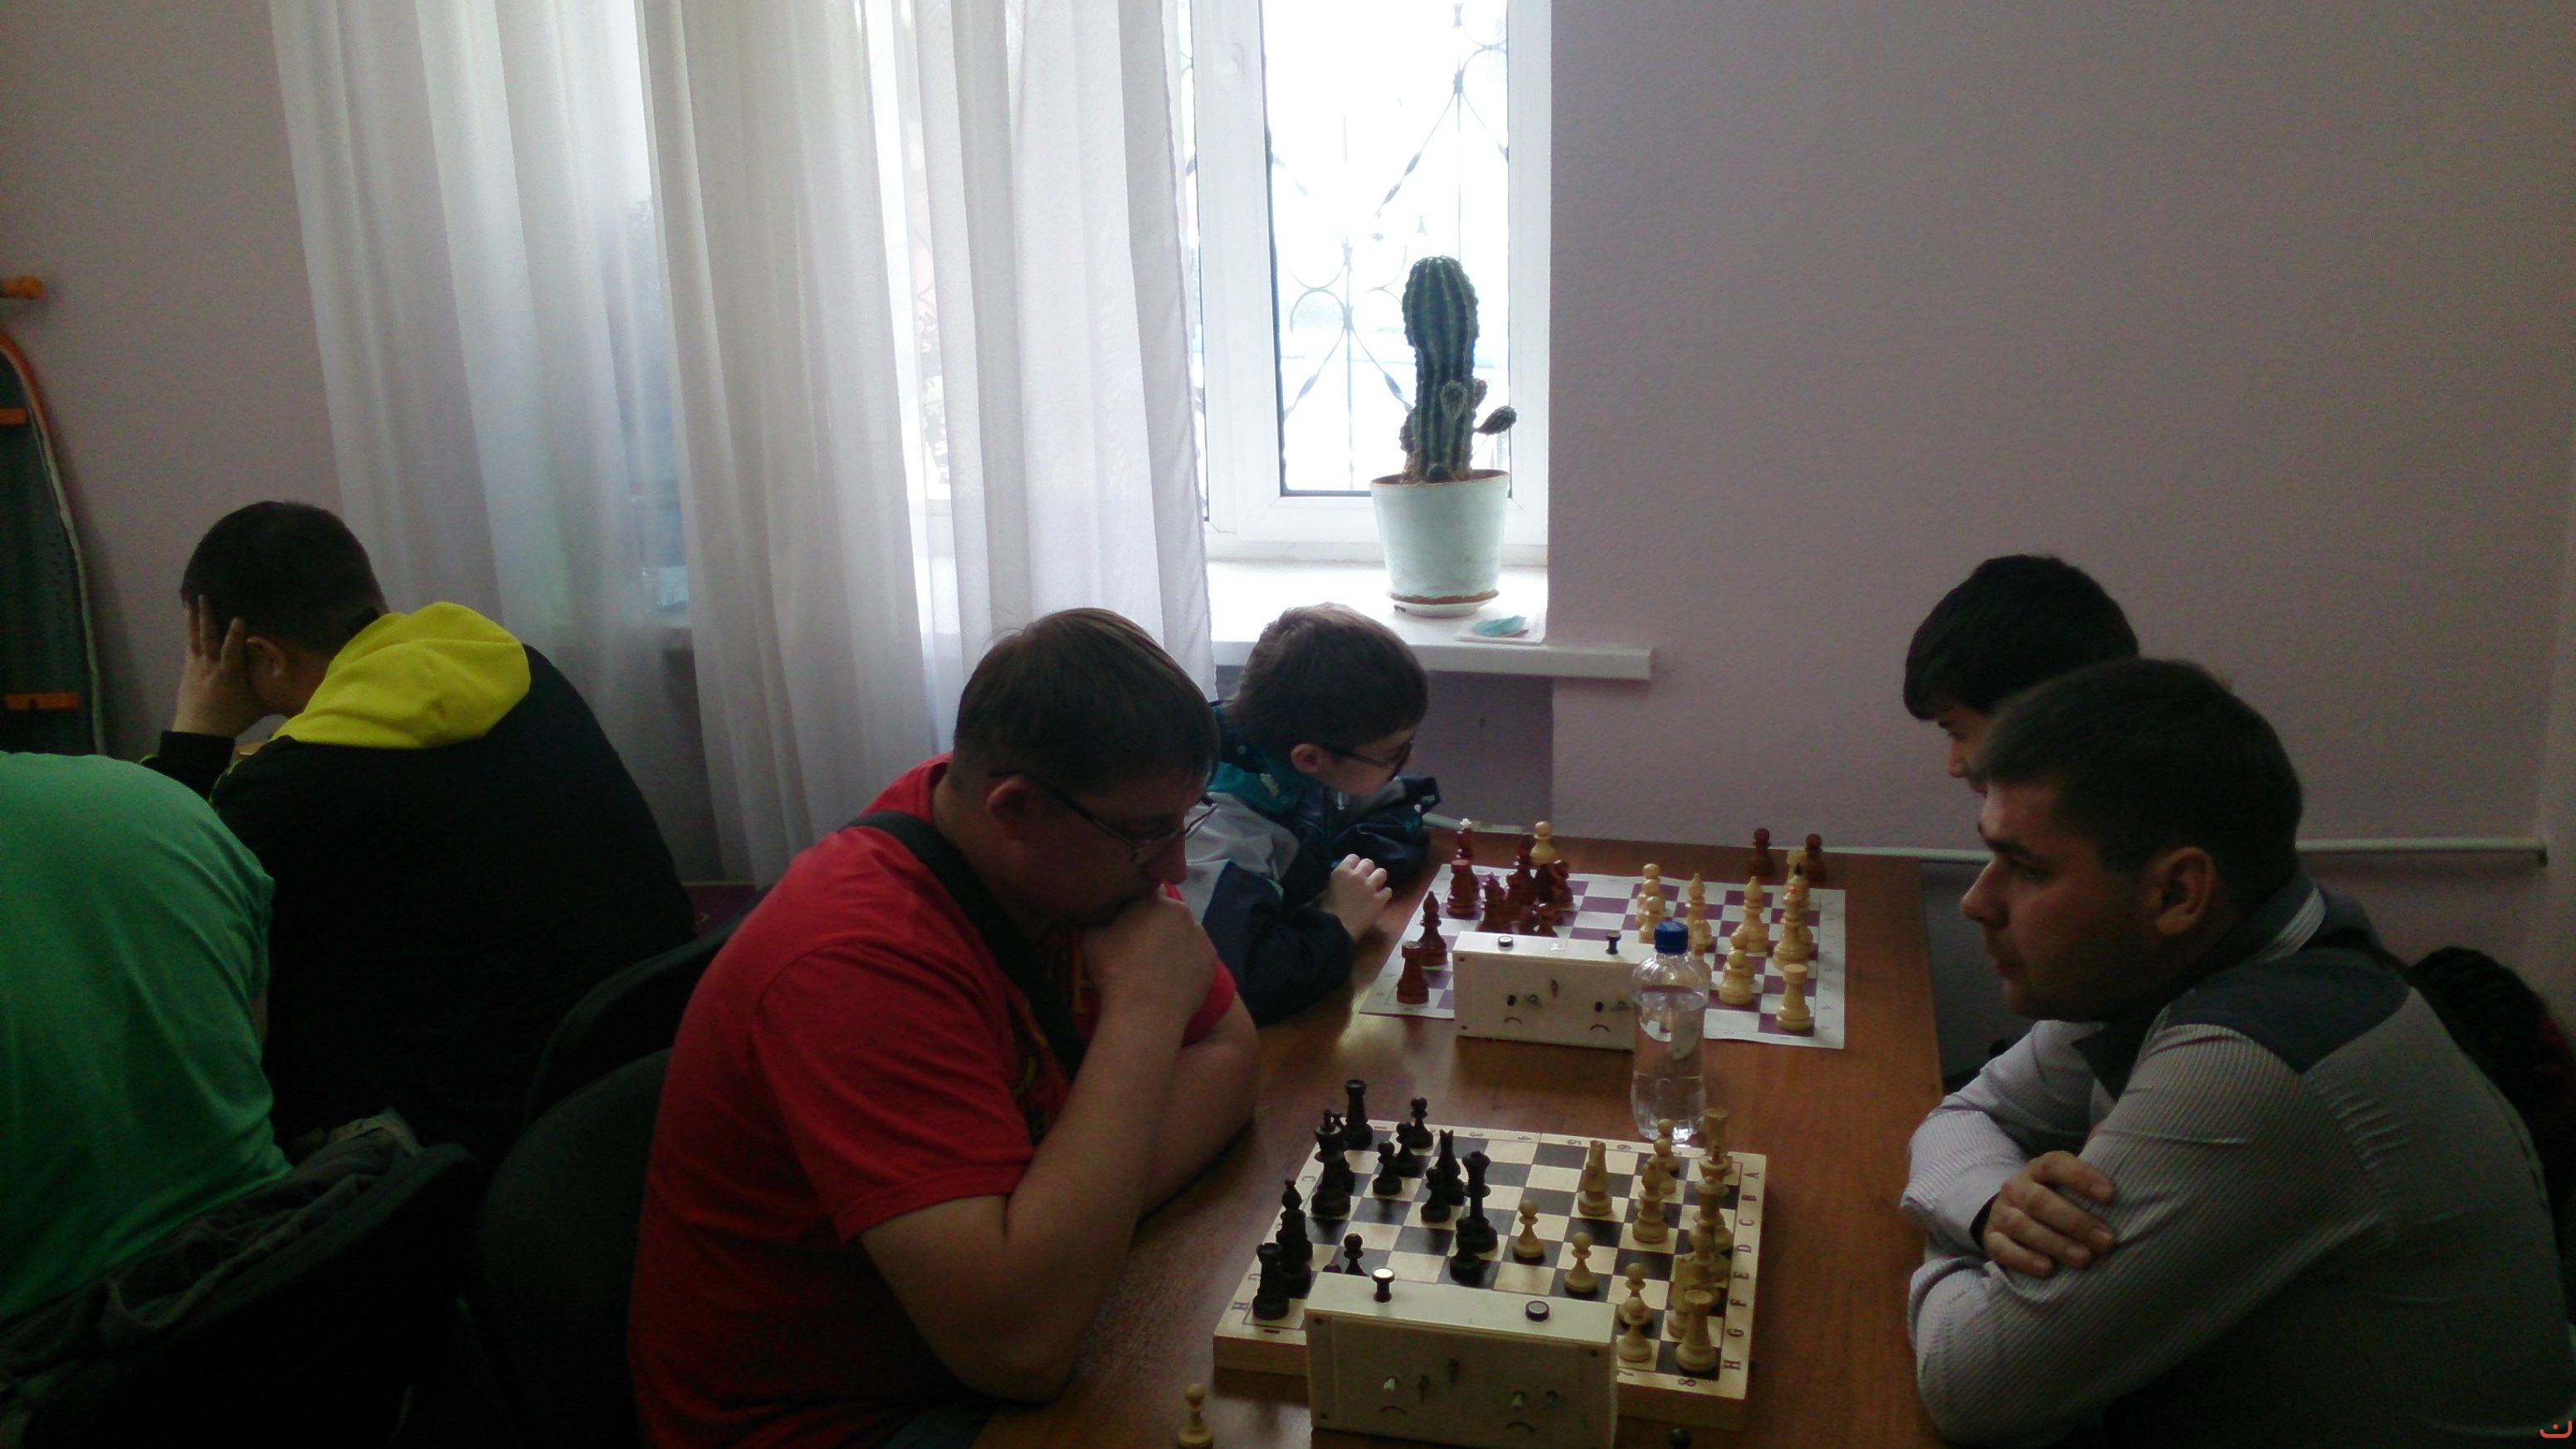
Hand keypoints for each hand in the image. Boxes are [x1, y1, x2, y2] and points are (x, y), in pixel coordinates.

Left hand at [171, 598, 267, 738]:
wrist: (199, 733)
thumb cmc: (233, 719)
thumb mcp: (258, 706)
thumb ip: (271, 689)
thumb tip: (295, 680)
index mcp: (229, 675)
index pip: (232, 651)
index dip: (235, 635)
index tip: (237, 617)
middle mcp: (211, 667)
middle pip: (208, 637)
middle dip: (207, 617)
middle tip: (204, 597)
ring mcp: (196, 667)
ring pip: (194, 638)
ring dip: (192, 619)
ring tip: (190, 601)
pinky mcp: (188, 671)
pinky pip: (189, 647)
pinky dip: (189, 634)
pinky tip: (189, 625)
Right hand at [1084, 892, 1216, 1028]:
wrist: (1145, 1013)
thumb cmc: (1114, 971)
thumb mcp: (1091, 937)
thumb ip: (1101, 917)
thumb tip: (1105, 914)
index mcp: (1155, 900)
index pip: (1146, 892)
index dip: (1135, 906)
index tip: (1127, 922)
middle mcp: (1183, 912)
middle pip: (1167, 914)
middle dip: (1156, 925)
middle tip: (1140, 947)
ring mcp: (1202, 936)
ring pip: (1184, 935)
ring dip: (1173, 944)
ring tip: (1157, 968)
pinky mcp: (1212, 961)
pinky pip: (1196, 956)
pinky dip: (1186, 963)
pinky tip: (1172, 979)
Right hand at [1321, 854, 1391, 939]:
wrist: (1335, 929)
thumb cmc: (1324, 911)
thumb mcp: (1324, 888)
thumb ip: (1335, 878)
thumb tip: (1340, 876)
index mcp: (1342, 871)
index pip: (1354, 857)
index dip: (1354, 864)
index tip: (1352, 871)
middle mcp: (1358, 875)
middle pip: (1369, 863)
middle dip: (1367, 870)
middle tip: (1364, 879)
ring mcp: (1370, 887)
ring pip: (1382, 873)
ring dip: (1378, 879)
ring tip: (1374, 887)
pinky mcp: (1379, 900)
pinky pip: (1388, 891)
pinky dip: (1384, 895)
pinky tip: (1378, 900)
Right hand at [1981, 1151, 2115, 1275]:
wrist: (2011, 1218)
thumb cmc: (2057, 1202)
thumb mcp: (2068, 1184)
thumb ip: (2090, 1171)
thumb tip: (2118, 1141)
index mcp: (2037, 1170)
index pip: (2055, 1165)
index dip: (2081, 1177)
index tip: (2110, 1195)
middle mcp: (2016, 1188)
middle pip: (2040, 1201)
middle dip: (2075, 1221)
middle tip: (2106, 1241)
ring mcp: (2001, 1214)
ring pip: (2022, 1225)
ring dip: (2055, 1243)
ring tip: (2084, 1258)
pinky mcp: (1992, 1240)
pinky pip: (2003, 1249)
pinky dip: (2025, 1259)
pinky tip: (2048, 1269)